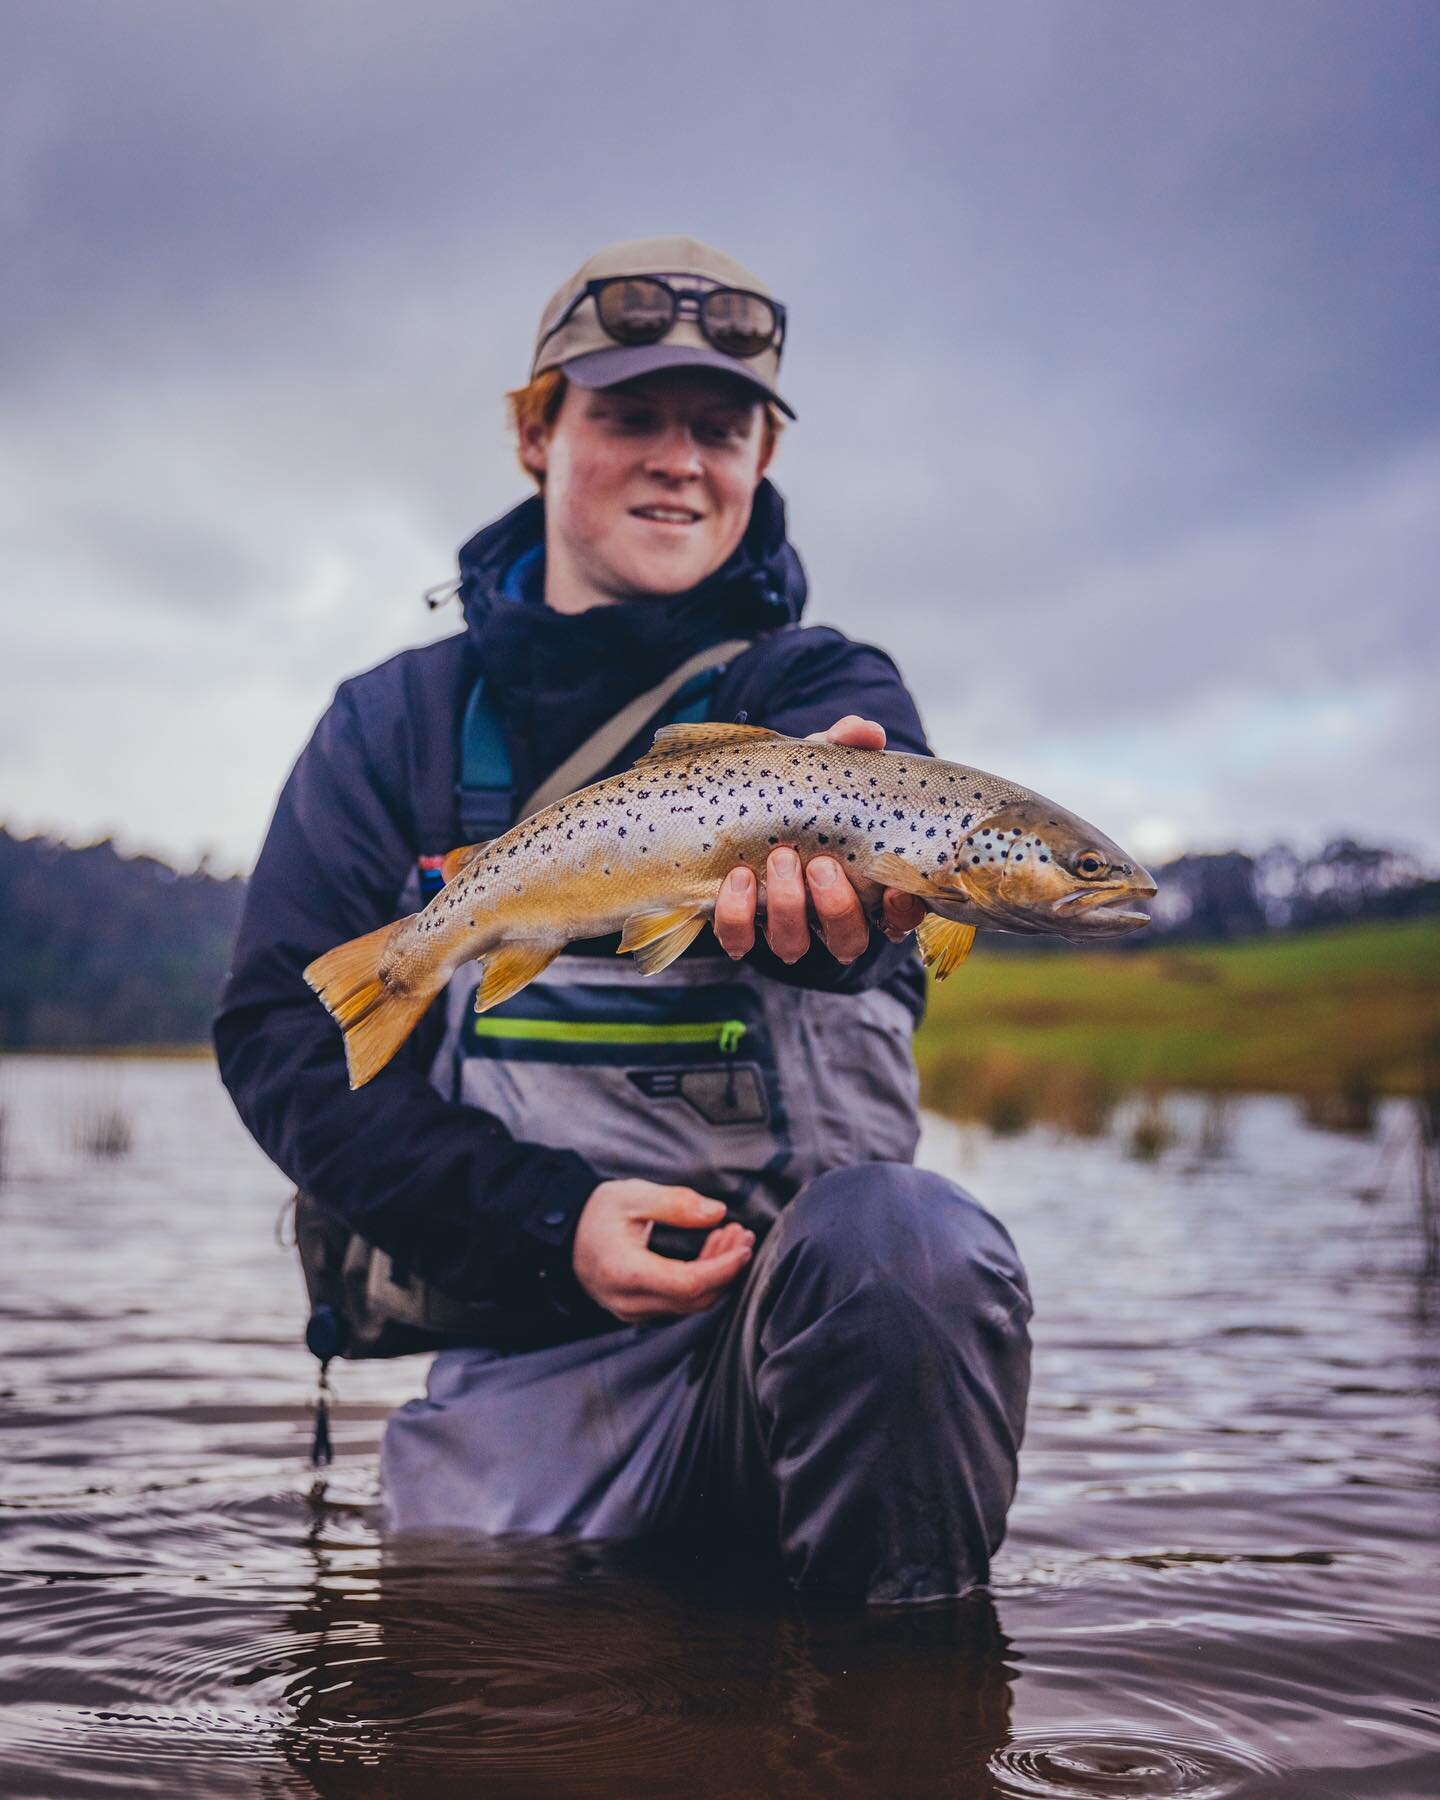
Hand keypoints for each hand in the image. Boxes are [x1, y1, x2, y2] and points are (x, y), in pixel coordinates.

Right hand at [573, 1179, 754, 1323]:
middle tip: (741, 1234)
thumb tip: (716, 1212)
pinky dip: (701, 1280)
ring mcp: (633, 1311)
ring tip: (729, 1237)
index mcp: (625, 1272)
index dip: (723, 1267)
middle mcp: (629, 1301)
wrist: (563, 1234)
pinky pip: (679, 1303)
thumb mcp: (632, 1195)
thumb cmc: (595, 1213)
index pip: (688, 1283)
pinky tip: (711, 1252)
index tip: (743, 1245)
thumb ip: (675, 1204)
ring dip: (716, 1273)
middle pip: (695, 1297)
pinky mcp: (639, 1311)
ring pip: (690, 1303)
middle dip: (726, 1268)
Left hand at [712, 714, 926, 963]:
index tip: (896, 891)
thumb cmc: (798, 790)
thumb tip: (866, 732)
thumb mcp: (822, 765)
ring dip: (788, 907)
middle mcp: (826, 915)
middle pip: (848, 938)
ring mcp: (782, 924)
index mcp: (862, 883)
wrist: (736, 799)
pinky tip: (736, 877)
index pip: (899, 915)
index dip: (903, 912)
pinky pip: (738, 939)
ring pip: (794, 945)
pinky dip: (736, 915)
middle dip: (836, 906)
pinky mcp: (738, 926)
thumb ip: (846, 746)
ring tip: (779, 859)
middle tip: (820, 864)